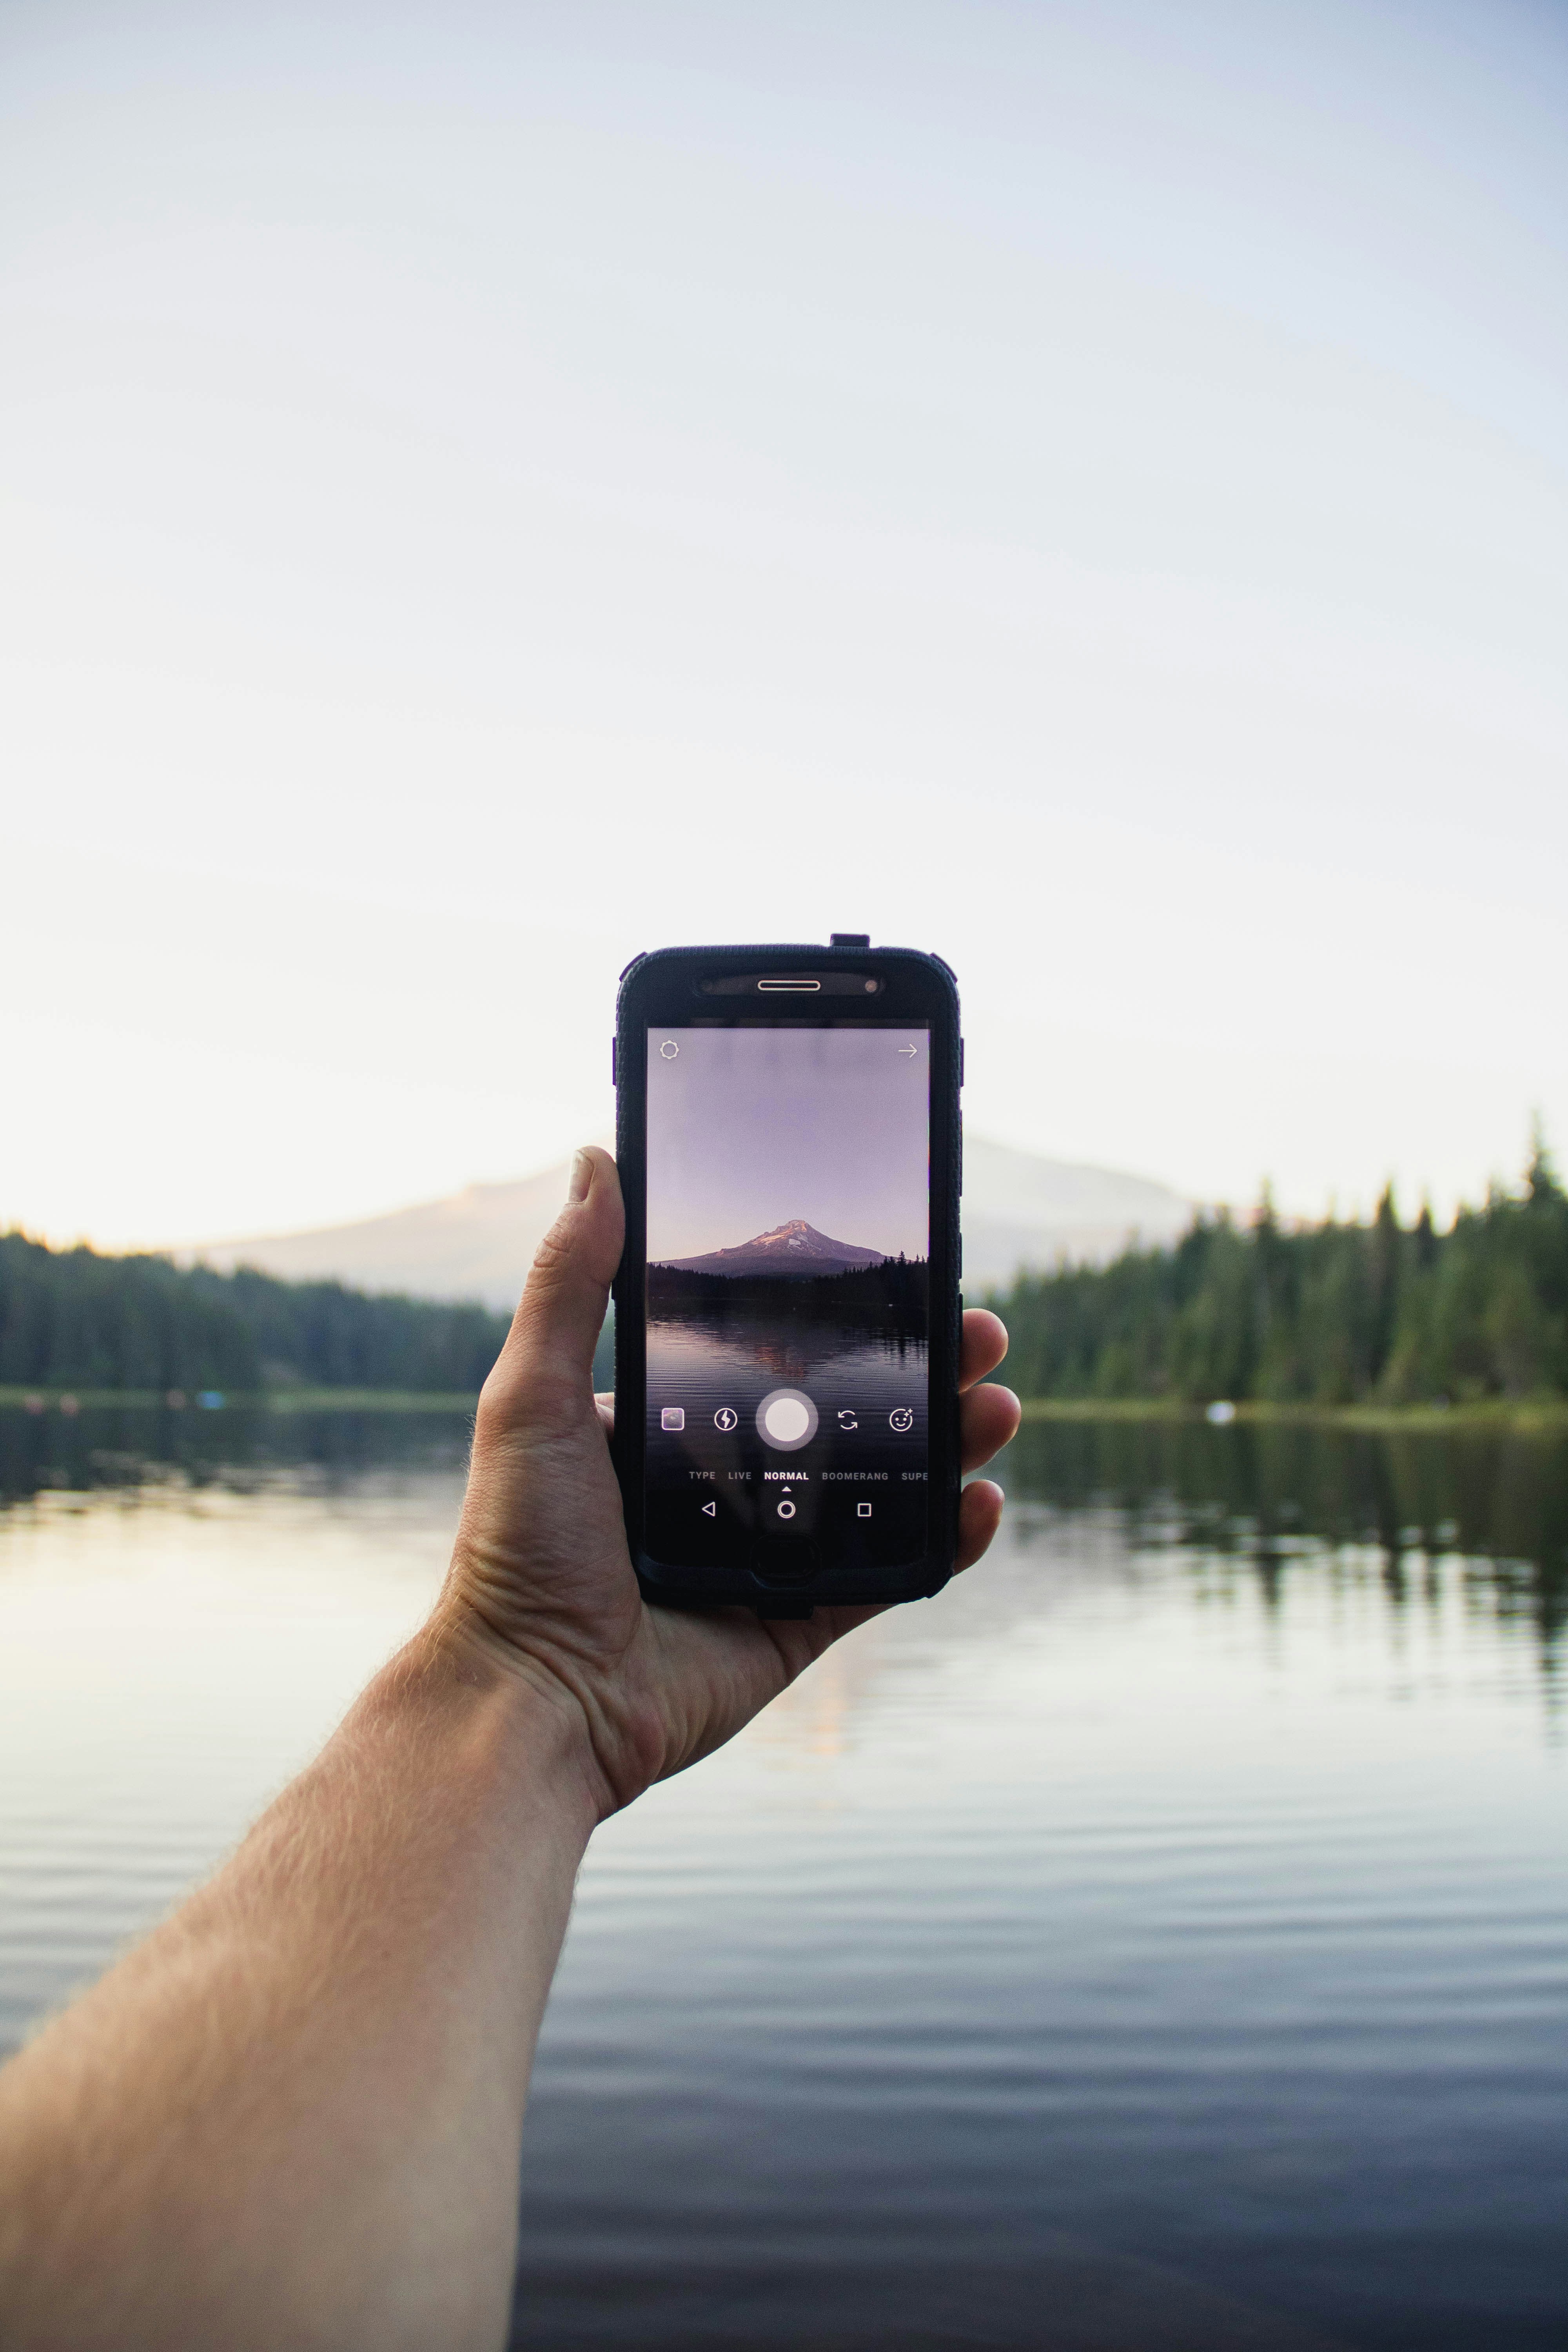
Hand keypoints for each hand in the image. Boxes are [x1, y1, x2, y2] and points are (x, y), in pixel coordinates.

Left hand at [442, 1147, 1020, 1815]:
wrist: (531, 1698)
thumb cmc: (517, 1548)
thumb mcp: (531, 1396)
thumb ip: (569, 1282)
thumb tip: (595, 1158)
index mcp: (669, 1427)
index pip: (773, 1351)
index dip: (841, 1315)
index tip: (899, 1274)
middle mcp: (724, 1484)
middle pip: (847, 1412)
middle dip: (921, 1372)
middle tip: (979, 1334)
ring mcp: (769, 1554)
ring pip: (884, 1486)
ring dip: (951, 1443)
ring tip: (997, 1405)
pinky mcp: (798, 1622)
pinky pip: (889, 1574)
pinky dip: (945, 1540)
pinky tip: (981, 1501)